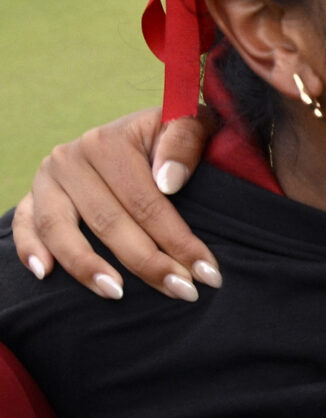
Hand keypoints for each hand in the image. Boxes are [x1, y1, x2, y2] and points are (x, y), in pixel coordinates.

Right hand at [12, 108, 219, 299]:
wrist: (142, 131)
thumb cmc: (172, 136)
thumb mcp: (190, 124)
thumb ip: (185, 142)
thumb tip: (168, 182)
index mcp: (108, 142)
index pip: (146, 202)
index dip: (178, 241)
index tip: (208, 274)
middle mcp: (71, 158)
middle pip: (108, 222)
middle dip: (148, 263)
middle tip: (183, 292)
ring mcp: (48, 179)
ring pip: (60, 228)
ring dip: (87, 266)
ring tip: (117, 294)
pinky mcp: (34, 195)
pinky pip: (25, 223)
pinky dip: (30, 248)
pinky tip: (45, 275)